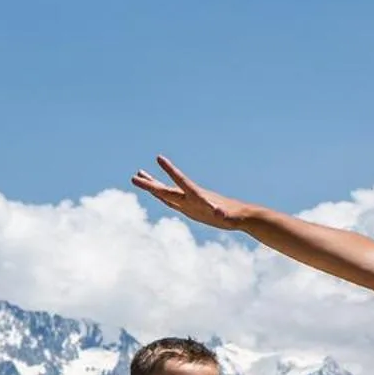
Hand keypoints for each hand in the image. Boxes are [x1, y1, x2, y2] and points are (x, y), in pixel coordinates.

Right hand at [131, 156, 250, 230]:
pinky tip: (154, 191)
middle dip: (151, 183)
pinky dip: (161, 195)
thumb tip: (220, 213)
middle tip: (134, 175)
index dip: (170, 170)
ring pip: (167, 192)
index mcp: (197, 195)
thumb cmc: (234, 216)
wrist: (239, 216)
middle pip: (167, 189)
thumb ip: (222, 214)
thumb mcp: (228, 217)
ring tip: (139, 173)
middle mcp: (190, 196)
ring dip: (153, 183)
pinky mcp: (189, 207)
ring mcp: (189, 201)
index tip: (159, 157)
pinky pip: (171, 201)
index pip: (180, 181)